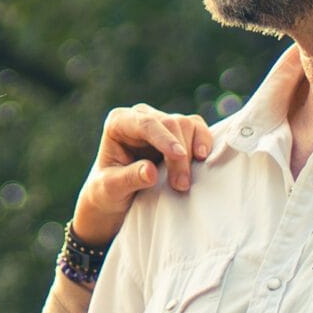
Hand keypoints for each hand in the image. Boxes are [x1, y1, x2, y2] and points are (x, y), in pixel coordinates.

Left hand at [71, 105, 212, 246]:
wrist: (116, 196)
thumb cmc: (108, 191)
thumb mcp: (110, 189)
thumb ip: (128, 179)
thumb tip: (150, 171)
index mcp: (118, 122)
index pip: (145, 124)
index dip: (164, 139)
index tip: (178, 156)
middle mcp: (140, 116)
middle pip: (170, 124)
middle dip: (179, 155)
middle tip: (180, 185)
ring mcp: (161, 122)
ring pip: (187, 125)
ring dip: (192, 152)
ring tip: (185, 182)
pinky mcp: (178, 132)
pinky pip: (197, 128)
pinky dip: (204, 141)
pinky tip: (203, 157)